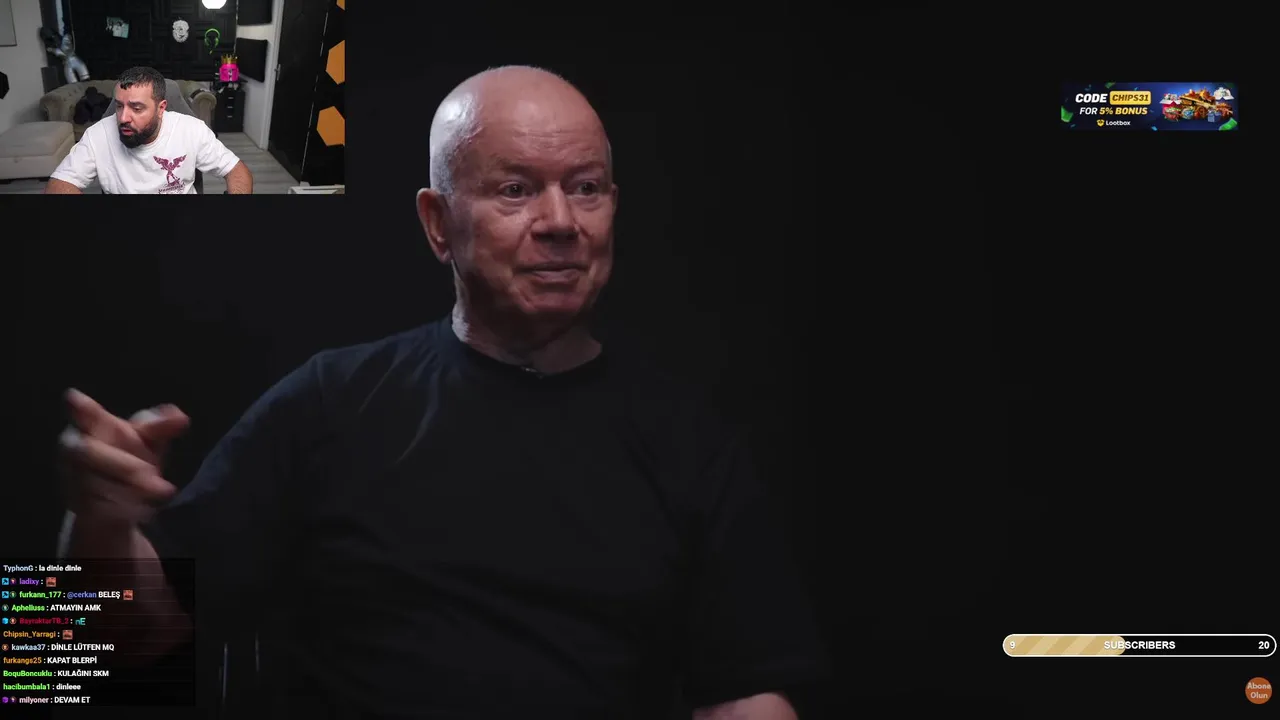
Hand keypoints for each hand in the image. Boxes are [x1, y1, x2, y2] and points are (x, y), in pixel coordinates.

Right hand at [58, 389, 189, 524]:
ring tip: (161, 491)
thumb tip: (181, 418)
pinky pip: (97, 508)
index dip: (79, 407)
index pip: (82, 414)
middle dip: (126, 466)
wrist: (116, 498)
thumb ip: (161, 427)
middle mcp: (75, 449)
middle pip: (89, 453)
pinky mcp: (77, 504)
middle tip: (160, 478)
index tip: (75, 398)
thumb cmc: (130, 455)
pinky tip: (145, 508)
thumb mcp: (148, 438)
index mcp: (92, 426)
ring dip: (131, 490)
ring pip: (95, 484)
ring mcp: (72, 477)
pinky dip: (124, 509)